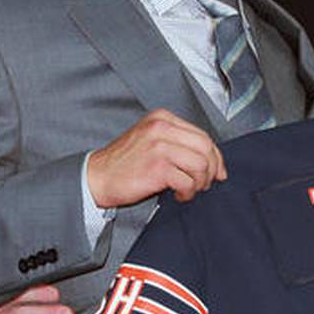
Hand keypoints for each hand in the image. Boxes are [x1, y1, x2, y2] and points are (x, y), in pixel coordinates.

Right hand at [86, 109, 226, 207]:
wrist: (96, 177)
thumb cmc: (125, 163)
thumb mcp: (151, 140)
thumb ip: (178, 142)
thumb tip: (212, 161)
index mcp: (162, 118)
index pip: (202, 135)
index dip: (215, 157)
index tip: (217, 172)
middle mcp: (162, 128)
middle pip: (206, 147)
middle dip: (211, 170)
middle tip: (204, 184)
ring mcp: (159, 146)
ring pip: (201, 164)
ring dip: (200, 183)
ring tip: (188, 190)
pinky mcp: (157, 167)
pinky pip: (188, 181)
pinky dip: (188, 192)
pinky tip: (178, 195)